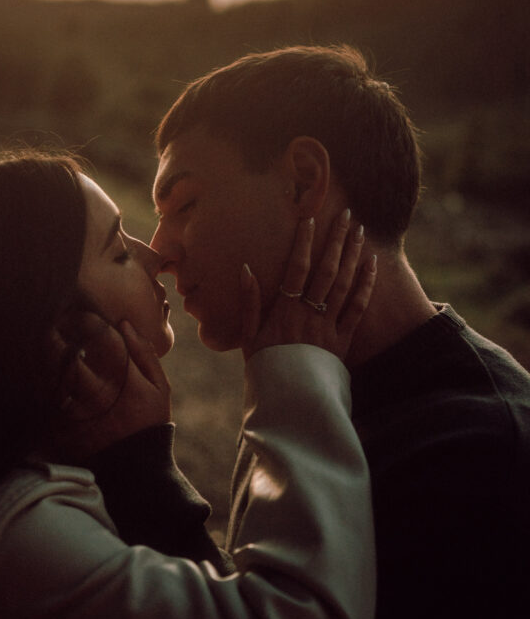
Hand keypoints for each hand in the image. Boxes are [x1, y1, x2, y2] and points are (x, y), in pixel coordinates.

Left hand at [48, 314, 170, 459]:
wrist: (136, 467)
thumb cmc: (149, 421)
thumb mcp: (160, 389)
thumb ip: (144, 354)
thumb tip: (124, 323)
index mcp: (125, 379)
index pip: (102, 340)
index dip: (88, 321)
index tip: (81, 313)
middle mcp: (100, 393)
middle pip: (69, 357)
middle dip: (56, 336)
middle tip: (51, 322)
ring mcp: (80, 410)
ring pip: (54, 376)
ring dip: (46, 356)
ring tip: (44, 341)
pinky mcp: (65, 425)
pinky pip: (49, 398)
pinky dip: (44, 382)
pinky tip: (43, 369)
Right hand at [241, 211, 375, 361]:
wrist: (288, 404)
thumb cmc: (264, 369)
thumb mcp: (247, 337)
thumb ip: (249, 303)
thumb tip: (246, 269)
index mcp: (284, 312)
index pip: (296, 269)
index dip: (303, 243)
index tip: (310, 219)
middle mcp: (309, 316)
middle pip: (326, 271)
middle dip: (336, 240)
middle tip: (346, 214)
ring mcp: (328, 328)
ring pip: (344, 285)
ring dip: (353, 255)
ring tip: (360, 231)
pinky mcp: (344, 342)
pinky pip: (358, 309)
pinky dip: (366, 285)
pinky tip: (372, 264)